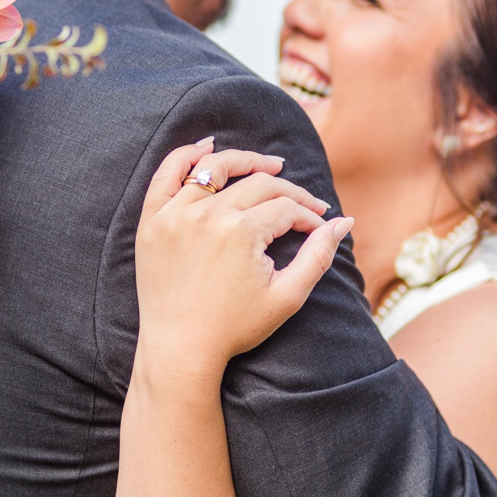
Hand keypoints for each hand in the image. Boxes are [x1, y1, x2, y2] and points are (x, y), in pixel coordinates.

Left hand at [134, 138, 353, 371]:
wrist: (180, 349)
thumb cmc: (237, 327)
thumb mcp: (288, 295)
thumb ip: (319, 255)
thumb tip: (344, 221)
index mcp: (242, 233)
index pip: (286, 208)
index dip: (309, 216)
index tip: (319, 228)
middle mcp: (207, 216)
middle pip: (259, 185)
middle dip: (290, 192)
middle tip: (306, 203)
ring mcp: (175, 215)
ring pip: (216, 169)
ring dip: (247, 161)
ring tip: (269, 164)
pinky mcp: (152, 222)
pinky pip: (167, 175)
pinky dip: (186, 156)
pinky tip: (208, 147)